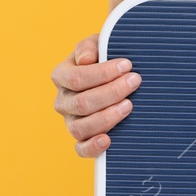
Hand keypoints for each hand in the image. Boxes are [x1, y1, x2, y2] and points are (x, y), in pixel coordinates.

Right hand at [50, 33, 140, 157]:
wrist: (115, 79)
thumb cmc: (106, 59)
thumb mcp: (98, 45)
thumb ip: (90, 47)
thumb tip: (86, 60)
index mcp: (61, 76)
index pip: (76, 78)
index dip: (102, 73)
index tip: (127, 65)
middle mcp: (63, 101)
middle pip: (82, 103)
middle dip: (111, 92)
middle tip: (134, 82)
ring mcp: (71, 122)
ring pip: (81, 127)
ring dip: (107, 117)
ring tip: (129, 105)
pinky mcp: (82, 140)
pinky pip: (81, 149)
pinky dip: (93, 147)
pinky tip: (108, 140)